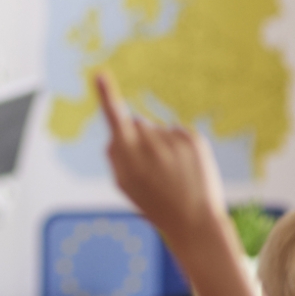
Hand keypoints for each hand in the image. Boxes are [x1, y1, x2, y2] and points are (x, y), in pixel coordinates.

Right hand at [97, 72, 229, 245]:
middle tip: (151, 170)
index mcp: (130, 157)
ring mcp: (174, 141)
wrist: (195, 221)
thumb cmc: (154, 204)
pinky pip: (176, 132)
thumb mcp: (125, 186)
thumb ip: (115, 157)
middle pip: (137, 124)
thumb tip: (116, 133)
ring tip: (170, 173)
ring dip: (159, 145)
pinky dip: (177, 146)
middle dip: (138, 138)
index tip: (99, 74)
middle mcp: (151, 144)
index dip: (106, 95)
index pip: (115, 119)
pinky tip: (183, 168)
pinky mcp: (194, 140)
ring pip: (157, 130)